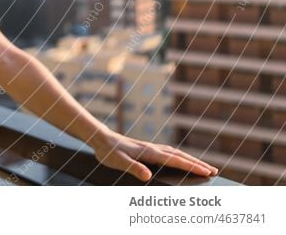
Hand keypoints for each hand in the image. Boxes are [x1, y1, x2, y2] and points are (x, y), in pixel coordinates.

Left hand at [90, 129, 218, 181]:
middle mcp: (153, 149)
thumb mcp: (118, 161)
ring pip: (176, 153)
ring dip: (191, 160)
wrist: (100, 139)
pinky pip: (169, 153)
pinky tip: (181, 161)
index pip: (175, 161)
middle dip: (197, 163)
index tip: (207, 172)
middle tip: (214, 171)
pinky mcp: (147, 149)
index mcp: (150, 152)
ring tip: (204, 167)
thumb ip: (133, 168)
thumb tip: (147, 176)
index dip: (192, 166)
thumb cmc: (108, 151)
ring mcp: (151, 148)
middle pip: (180, 156)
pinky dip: (180, 157)